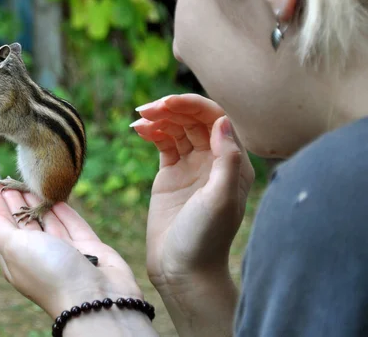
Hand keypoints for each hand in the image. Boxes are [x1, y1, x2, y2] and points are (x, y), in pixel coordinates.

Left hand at [0, 188, 143, 317]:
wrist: (96, 296)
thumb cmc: (50, 272)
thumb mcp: (16, 248)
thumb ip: (0, 229)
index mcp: (17, 260)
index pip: (2, 229)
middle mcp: (40, 256)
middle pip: (24, 224)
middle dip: (15, 202)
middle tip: (9, 180)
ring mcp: (65, 252)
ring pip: (49, 222)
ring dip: (38, 202)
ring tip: (30, 182)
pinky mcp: (88, 247)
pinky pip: (73, 224)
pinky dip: (64, 211)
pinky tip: (57, 197)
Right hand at [131, 94, 254, 290]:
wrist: (182, 269)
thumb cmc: (205, 239)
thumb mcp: (219, 200)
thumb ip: (226, 160)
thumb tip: (222, 121)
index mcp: (232, 163)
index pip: (215, 119)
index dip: (192, 105)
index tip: (167, 103)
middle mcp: (213, 160)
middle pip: (194, 120)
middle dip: (172, 109)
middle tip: (147, 109)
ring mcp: (191, 166)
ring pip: (177, 128)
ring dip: (160, 118)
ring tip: (140, 117)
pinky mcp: (171, 175)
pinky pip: (163, 143)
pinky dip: (152, 132)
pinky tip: (140, 129)